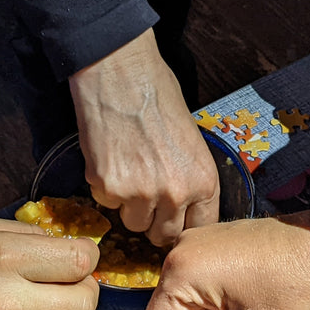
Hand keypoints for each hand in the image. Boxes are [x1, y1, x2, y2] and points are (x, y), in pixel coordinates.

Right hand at [69, 29, 218, 246]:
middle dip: (155, 220)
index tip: (173, 219)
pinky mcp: (108, 187)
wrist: (121, 74)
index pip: (199, 227)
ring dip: (128, 205)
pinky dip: (105, 187)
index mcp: (204, 181)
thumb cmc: (158, 96)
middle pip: (164, 235)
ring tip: (127, 170)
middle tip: (145, 196)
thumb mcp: (192, 141)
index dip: (183, 224)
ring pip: (133, 223)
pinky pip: (106, 203)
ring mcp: (140, 193)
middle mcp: (175, 193)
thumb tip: (184, 205)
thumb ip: (190, 178)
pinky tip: (110, 157)